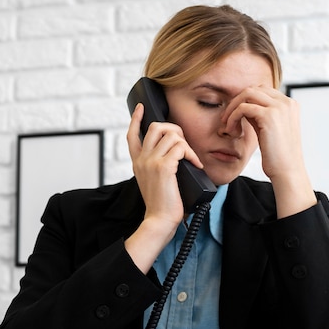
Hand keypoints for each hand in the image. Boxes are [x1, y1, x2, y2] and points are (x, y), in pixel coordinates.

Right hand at [124, 103, 203, 271]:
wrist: (159, 220)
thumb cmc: (161, 205)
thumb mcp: (154, 182)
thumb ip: (157, 167)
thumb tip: (175, 155)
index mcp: (137, 162)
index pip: (132, 134)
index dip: (136, 119)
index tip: (141, 108)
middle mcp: (142, 159)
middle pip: (155, 127)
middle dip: (174, 129)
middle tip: (184, 143)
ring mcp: (151, 161)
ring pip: (171, 135)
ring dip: (186, 144)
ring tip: (191, 158)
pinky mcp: (163, 166)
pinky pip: (181, 148)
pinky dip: (192, 154)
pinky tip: (196, 164)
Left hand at [221, 87, 315, 217]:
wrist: (287, 171)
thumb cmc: (278, 156)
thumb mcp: (269, 131)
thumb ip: (260, 116)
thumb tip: (244, 107)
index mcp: (290, 104)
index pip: (262, 91)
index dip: (245, 101)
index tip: (234, 116)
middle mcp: (286, 102)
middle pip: (254, 89)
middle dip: (236, 102)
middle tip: (227, 119)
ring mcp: (279, 107)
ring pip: (247, 94)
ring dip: (232, 108)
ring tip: (227, 125)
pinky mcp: (269, 116)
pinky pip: (243, 108)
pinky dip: (233, 117)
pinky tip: (231, 130)